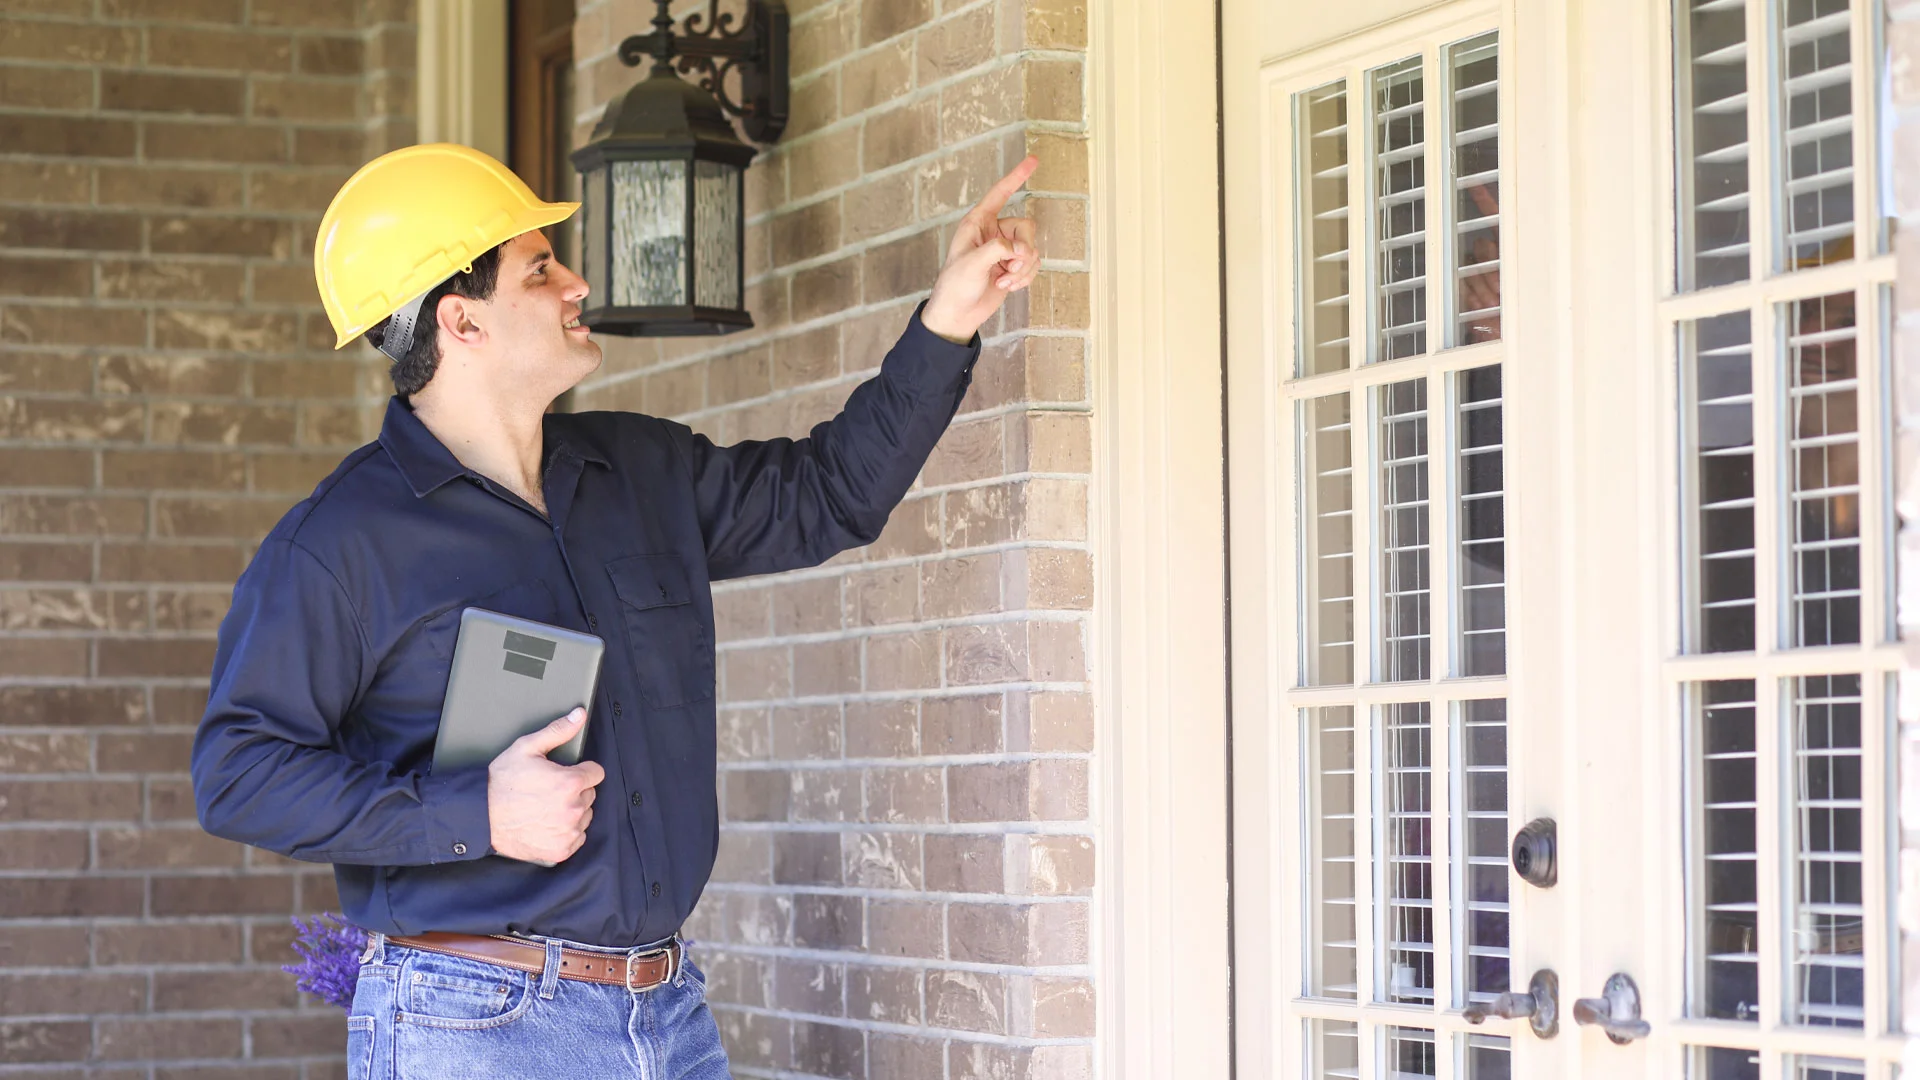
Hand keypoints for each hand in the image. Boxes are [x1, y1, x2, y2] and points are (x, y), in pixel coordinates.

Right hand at [487, 707, 602, 864]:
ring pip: (584, 816)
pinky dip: (566, 832)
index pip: (596, 773)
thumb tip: (578, 715)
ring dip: (572, 811)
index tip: (567, 773)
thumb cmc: (501, 782)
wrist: (480, 817)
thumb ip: (557, 731)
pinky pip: (577, 837)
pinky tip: (547, 824)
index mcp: (569, 782)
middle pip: (590, 794)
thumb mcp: (526, 748)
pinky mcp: (561, 850)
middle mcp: (573, 809)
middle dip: (575, 790)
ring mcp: (568, 832)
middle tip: (549, 790)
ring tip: (546, 807)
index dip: (581, 770)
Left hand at [920, 155, 1041, 342]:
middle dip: (1024, 250)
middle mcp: (993, 233)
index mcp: (977, 223)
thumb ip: (999, 249)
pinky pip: (1032, 265)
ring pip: (1032, 249)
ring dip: (1022, 270)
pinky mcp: (1013, 267)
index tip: (1033, 160)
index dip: (1016, 176)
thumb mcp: (973, 262)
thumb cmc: (955, 285)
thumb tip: (1023, 250)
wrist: (959, 314)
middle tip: (1012, 267)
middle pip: (1026, 227)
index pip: (1000, 193)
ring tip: (1004, 282)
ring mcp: (1005, 250)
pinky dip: (1024, 278)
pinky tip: (1007, 287)